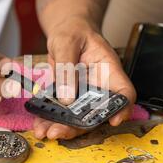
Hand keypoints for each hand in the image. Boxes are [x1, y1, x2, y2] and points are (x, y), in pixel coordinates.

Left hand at [33, 18, 136, 139]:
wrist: (66, 31)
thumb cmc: (74, 31)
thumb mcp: (68, 42)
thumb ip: (67, 67)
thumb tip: (66, 97)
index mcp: (109, 71)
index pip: (125, 93)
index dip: (123, 109)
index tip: (113, 120)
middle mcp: (99, 87)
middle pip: (96, 113)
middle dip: (78, 127)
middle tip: (57, 132)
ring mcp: (84, 95)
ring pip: (77, 118)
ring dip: (61, 127)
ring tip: (43, 132)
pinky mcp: (69, 97)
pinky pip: (61, 112)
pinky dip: (49, 119)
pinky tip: (38, 125)